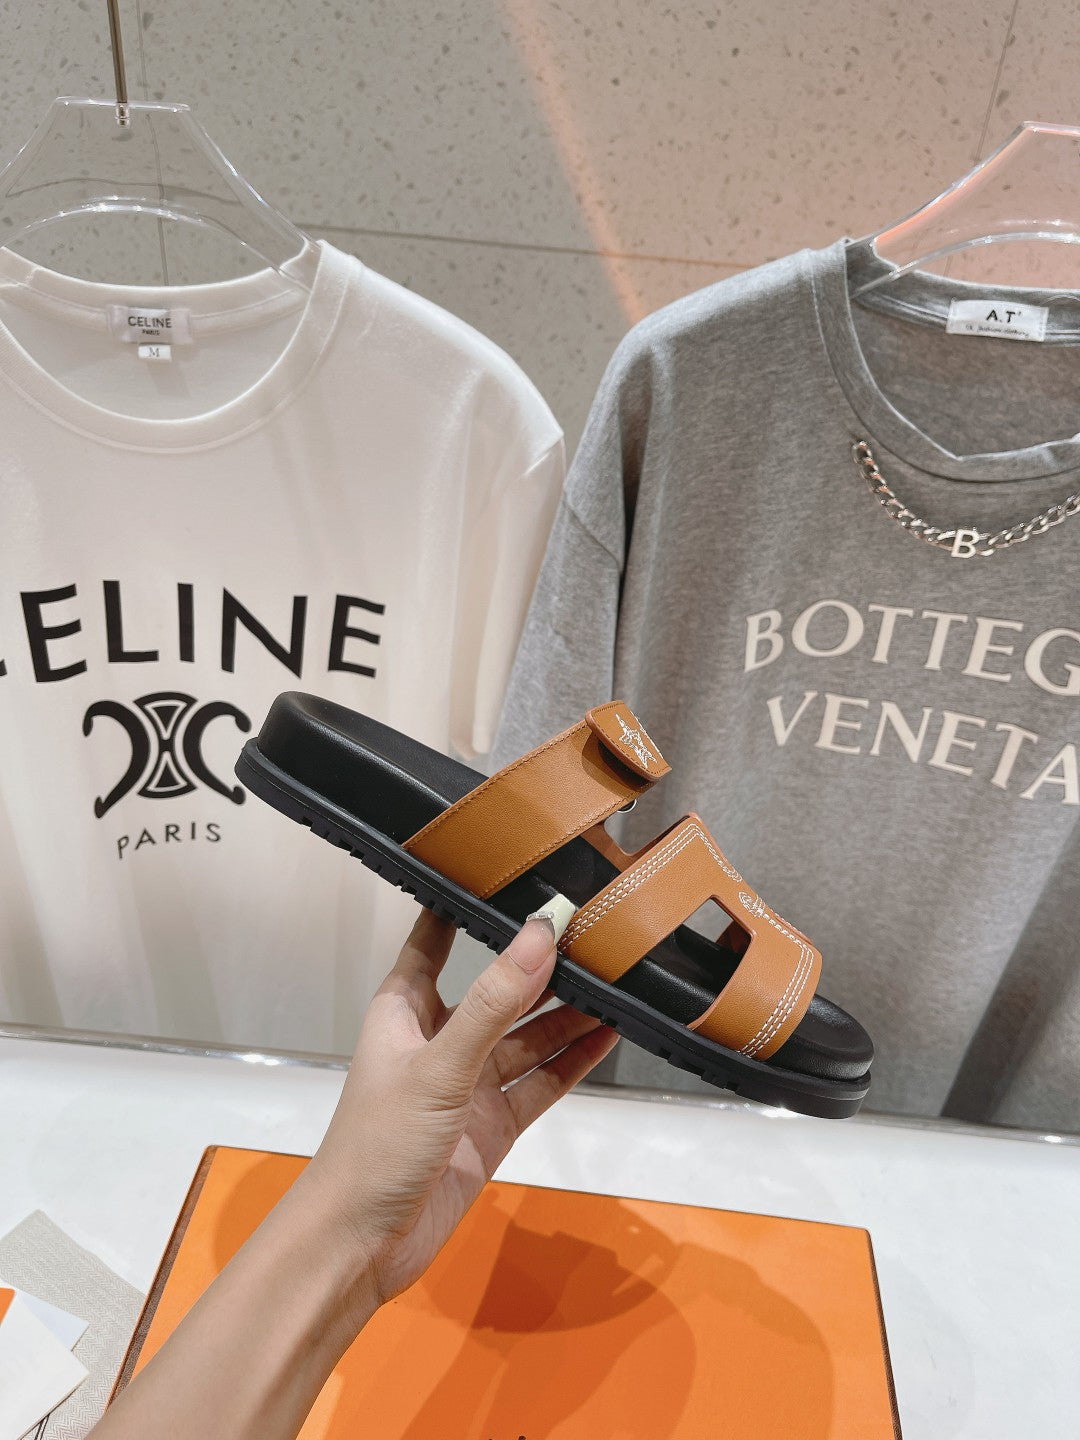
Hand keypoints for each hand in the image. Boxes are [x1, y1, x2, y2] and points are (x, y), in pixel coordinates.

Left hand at [303, 909, 617, 1311]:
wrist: (362, 1245)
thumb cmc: (378, 1144)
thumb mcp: (439, 1066)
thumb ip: (494, 1004)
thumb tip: (539, 936)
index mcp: (405, 1009)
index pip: (436, 938)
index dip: (469, 905)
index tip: (512, 868)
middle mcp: (439, 1038)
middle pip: (497, 988)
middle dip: (539, 962)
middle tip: (594, 928)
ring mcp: (469, 1083)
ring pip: (527, 1035)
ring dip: (566, 1013)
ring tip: (616, 978)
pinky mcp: (493, 1124)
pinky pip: (541, 1082)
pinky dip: (573, 1061)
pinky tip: (608, 1036)